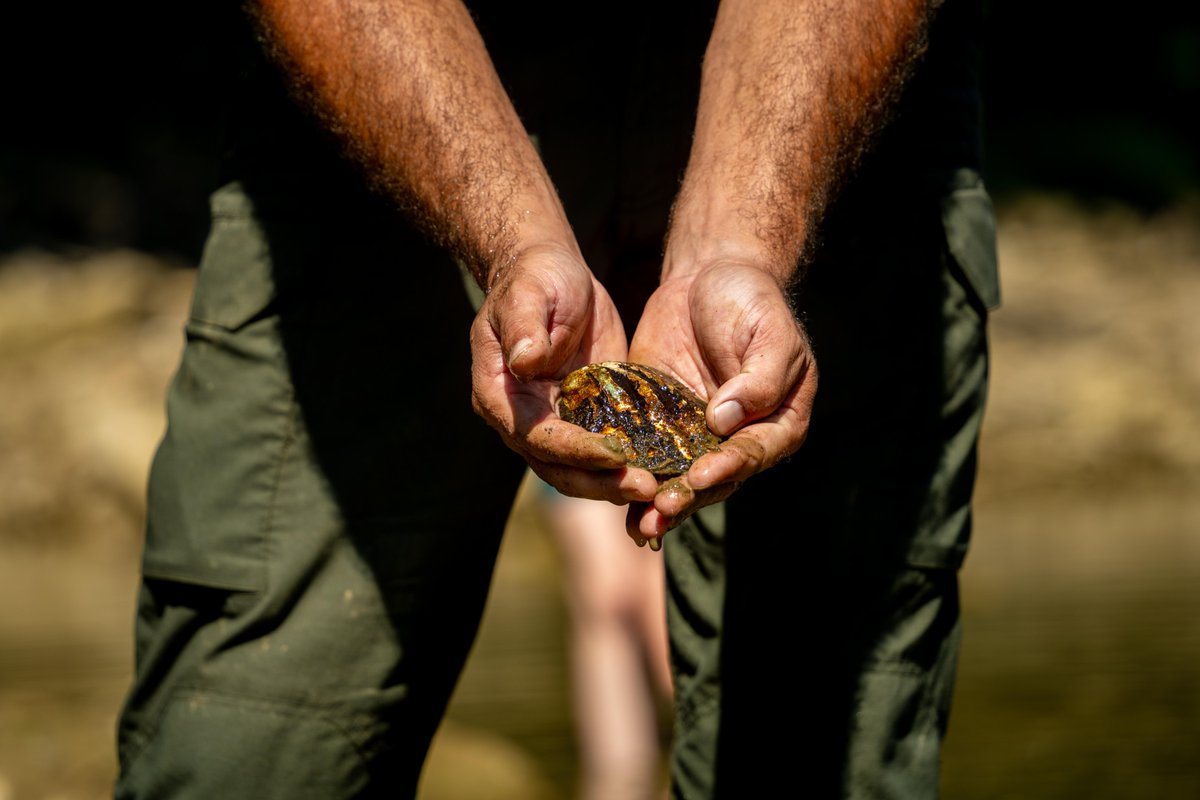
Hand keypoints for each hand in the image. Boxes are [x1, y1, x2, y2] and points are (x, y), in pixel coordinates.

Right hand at [470, 244, 659, 504]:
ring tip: (660, 488)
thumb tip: (525, 362)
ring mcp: (552, 423)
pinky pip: (603, 453)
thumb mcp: (530, 293)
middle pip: (557, 467)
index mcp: (499, 393)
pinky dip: (627, 467)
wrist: (554, 275)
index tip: (614, 455)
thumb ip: (526, 327)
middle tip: (647, 487)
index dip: (574, 450)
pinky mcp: (584, 419)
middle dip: (601, 482)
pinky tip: (663, 472)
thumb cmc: (536, 279)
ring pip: (580, 471)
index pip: (536, 435)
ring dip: (616, 484)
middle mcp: (521, 420)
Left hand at [624, 262, 816, 541]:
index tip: (701, 475)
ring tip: (639, 526)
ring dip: (659, 504)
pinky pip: (647, 458)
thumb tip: (725, 421)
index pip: (752, 452)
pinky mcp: (660, 426)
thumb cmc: (751, 301)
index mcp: (776, 423)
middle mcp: (738, 440)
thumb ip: (759, 378)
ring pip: (680, 480)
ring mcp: (697, 437)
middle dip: (688, 497)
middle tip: (661, 510)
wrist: (707, 277)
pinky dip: (632, 480)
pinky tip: (612, 498)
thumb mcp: (769, 332)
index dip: (727, 466)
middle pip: (715, 480)